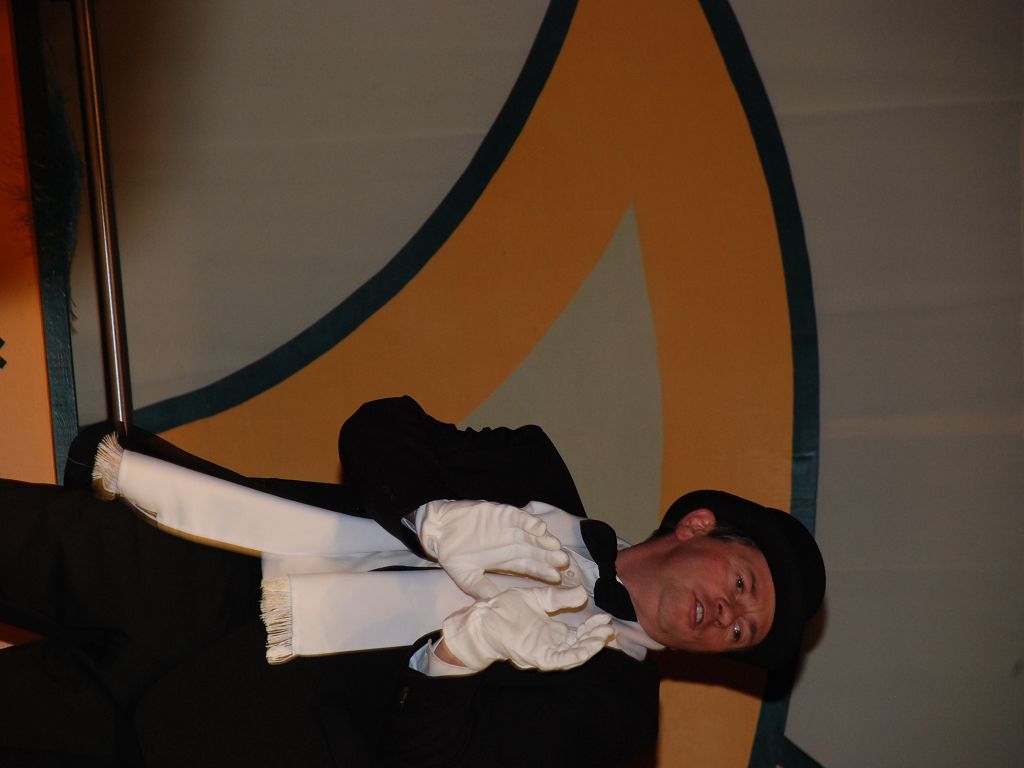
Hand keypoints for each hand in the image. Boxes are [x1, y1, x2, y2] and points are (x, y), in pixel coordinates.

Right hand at [418, 500, 568, 597]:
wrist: (438, 529)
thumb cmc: (452, 554)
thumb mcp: (467, 577)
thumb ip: (483, 590)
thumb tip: (498, 605)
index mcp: (505, 560)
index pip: (529, 567)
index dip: (542, 572)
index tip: (556, 579)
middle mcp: (510, 543)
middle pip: (534, 551)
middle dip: (548, 556)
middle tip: (563, 561)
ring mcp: (507, 527)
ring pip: (531, 534)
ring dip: (543, 539)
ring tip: (555, 545)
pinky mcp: (501, 513)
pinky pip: (519, 517)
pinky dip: (529, 521)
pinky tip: (539, 528)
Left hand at [440, 586, 613, 671]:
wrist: (484, 617)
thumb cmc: (505, 608)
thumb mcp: (537, 598)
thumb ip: (558, 598)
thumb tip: (582, 593)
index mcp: (551, 631)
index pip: (578, 633)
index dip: (593, 628)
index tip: (605, 618)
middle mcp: (550, 644)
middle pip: (579, 645)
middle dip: (596, 638)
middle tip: (609, 628)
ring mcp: (544, 652)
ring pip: (573, 655)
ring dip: (589, 647)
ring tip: (604, 636)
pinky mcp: (536, 657)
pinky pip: (559, 660)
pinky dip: (574, 655)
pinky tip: (587, 647)